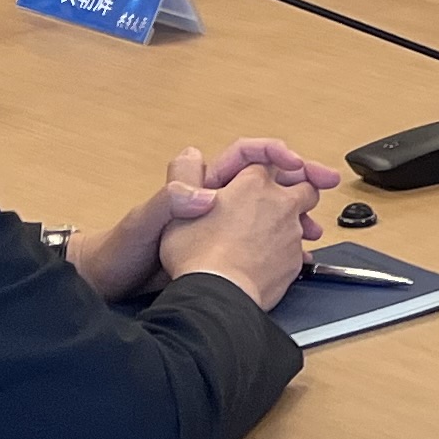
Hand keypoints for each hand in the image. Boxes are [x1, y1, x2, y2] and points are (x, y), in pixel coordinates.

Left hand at [69, 139, 340, 298]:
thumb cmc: (123, 249)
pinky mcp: (224, 252)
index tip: (296, 164)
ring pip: (271, 211)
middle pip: (268, 179)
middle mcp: (216, 199)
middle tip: (327, 184)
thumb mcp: (145, 220)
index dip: (275, 153)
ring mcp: (223, 226)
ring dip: (297, 214)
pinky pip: (264, 241)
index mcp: (201, 184)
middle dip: (301, 178)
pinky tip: (298, 257)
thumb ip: (173, 199)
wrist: (112, 284)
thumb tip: (208, 194)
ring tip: (314, 231)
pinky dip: (285, 245)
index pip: (247, 154)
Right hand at [158, 152, 322, 309]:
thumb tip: (190, 157)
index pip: (270, 161)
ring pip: (305, 220)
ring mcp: (291, 233)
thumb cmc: (197, 254)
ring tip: (280, 233)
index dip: (272, 163)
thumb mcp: (178, 206)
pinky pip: (299, 252)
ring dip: (298, 223)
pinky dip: (290, 252)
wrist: (217, 296)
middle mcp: (279, 203)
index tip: (282, 166)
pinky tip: (273, 261)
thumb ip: (186, 177)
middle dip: (300, 188)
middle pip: (305, 185)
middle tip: (289, 197)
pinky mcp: (294, 260)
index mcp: (252, 183)